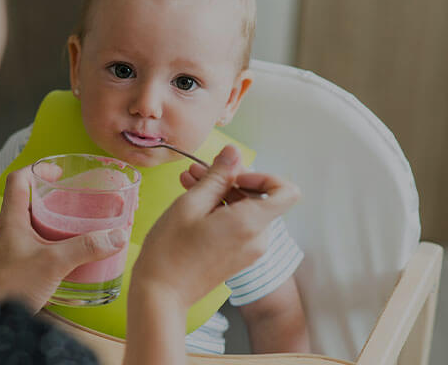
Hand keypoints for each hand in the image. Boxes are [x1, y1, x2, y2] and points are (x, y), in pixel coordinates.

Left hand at [0, 166, 127, 310]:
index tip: (60, 172)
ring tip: (77, 223)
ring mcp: (10, 247)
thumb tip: (116, 235)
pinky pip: (34, 243)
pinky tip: (68, 252)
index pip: (18, 180)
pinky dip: (51, 241)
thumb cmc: (10, 286)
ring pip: (32, 222)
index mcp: (11, 218)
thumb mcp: (53, 263)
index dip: (38, 169)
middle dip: (52, 195)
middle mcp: (8, 229)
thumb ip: (85, 248)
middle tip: (76, 198)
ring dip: (52, 219)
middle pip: (28, 200)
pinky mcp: (15, 264)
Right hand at [132, 145, 300, 309]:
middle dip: (230, 181)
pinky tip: (192, 204)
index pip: (287, 191)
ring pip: (246, 211)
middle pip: (260, 198)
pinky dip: (220, 212)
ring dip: (220, 194)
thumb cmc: (170, 251)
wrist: (160, 295)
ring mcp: (249, 251)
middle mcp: (258, 239)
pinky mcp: (238, 258)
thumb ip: (217, 176)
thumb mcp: (190, 204)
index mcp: (250, 224)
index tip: (233, 175)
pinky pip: (238, 226)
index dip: (263, 176)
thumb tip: (234, 153)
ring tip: (187, 183)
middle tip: (196, 172)